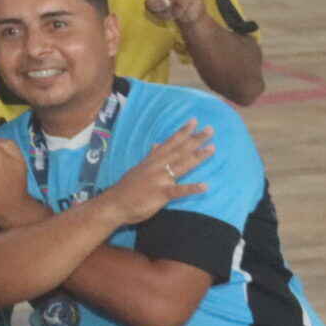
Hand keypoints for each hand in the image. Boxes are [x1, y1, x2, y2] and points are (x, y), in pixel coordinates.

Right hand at [99, 119, 213, 224]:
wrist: (114, 204)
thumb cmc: (126, 188)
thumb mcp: (138, 168)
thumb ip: (150, 157)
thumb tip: (156, 144)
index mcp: (152, 161)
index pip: (170, 143)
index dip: (182, 132)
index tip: (194, 121)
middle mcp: (156, 167)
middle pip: (179, 150)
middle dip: (195, 139)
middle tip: (210, 129)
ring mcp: (159, 179)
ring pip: (181, 165)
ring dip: (197, 157)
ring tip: (212, 149)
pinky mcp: (160, 194)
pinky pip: (178, 191)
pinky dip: (191, 188)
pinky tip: (205, 186)